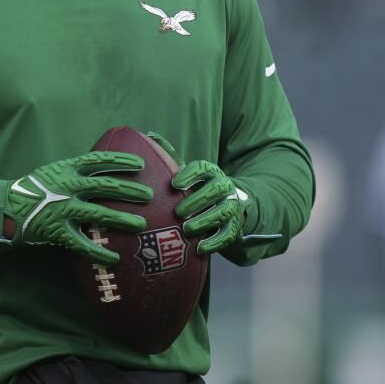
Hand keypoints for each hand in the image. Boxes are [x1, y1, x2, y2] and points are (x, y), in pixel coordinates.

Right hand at [5, 152, 150, 264]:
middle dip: (129, 191)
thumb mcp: (55, 170)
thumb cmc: (36, 187)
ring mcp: (63, 209)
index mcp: (67, 169)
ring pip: (98, 214)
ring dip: (121, 219)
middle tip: (148, 196)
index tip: (140, 165)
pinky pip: (82, 244)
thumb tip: (106, 168)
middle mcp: (67, 187)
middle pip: (104, 186)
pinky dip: (98, 252)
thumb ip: (78, 171)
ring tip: (140, 224)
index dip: (121, 161)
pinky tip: (114, 258)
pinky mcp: (58, 230)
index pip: (99, 160)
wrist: (8, 207)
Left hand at [147, 132, 281, 255]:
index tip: (174, 184)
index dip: (190, 175)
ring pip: (223, 212)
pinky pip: (228, 235)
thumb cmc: (198, 188)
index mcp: (210, 172)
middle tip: (178, 212)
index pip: (203, 168)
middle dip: (197, 200)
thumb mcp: (186, 173)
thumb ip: (170, 156)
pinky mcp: (234, 227)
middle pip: (215, 190)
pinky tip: (200, 248)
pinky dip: (215, 242)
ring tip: (187, 229)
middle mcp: (224, 187)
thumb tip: (150, 134)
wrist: (229, 207)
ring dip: (205, 221)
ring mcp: (231, 207)